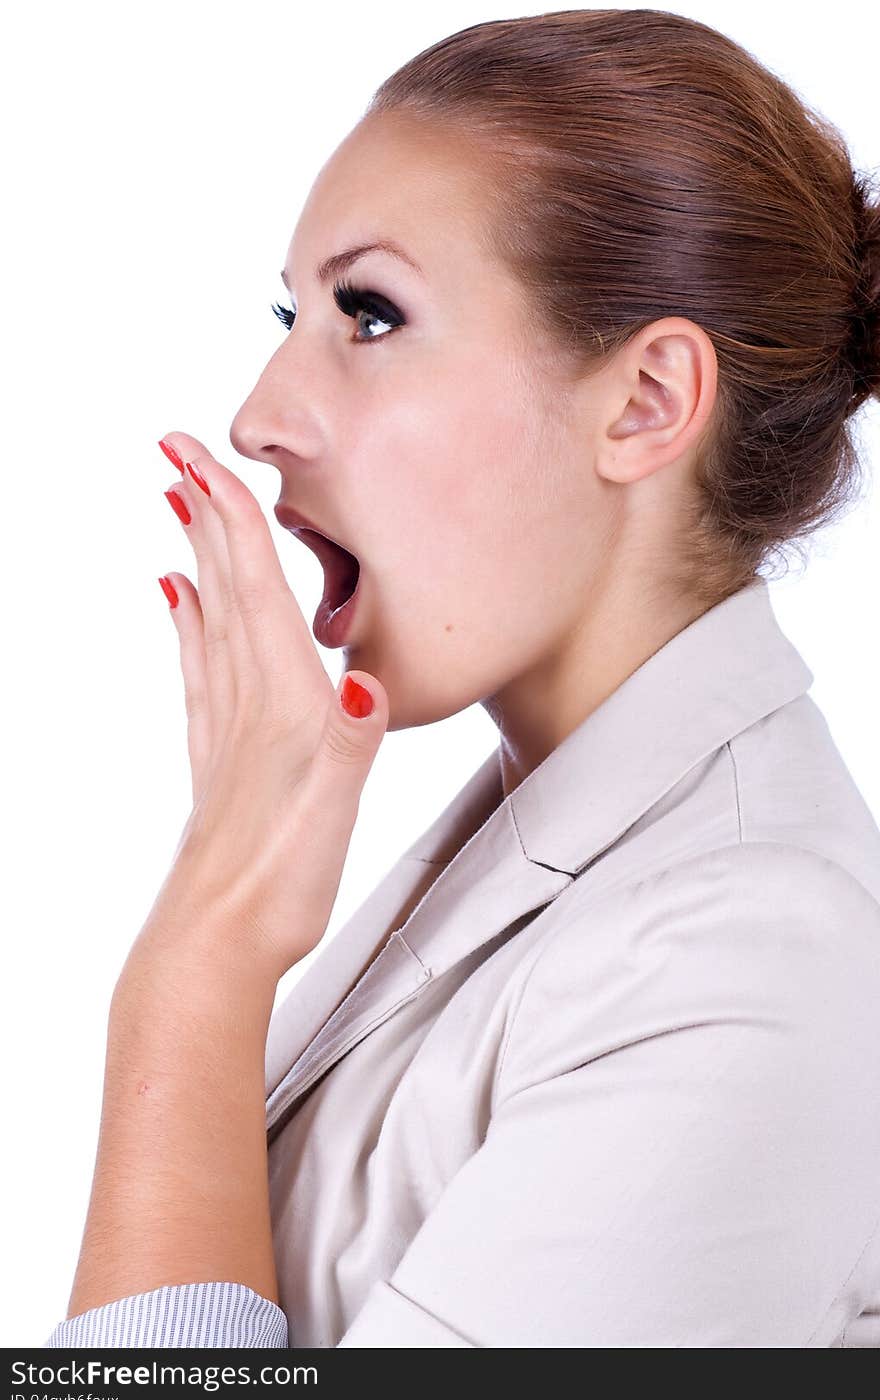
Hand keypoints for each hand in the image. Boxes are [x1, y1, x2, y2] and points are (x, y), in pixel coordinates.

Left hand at [130, 430, 388, 987]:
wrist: (215, 946)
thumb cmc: (276, 883)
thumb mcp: (329, 813)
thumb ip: (349, 744)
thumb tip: (364, 681)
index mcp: (280, 702)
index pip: (251, 588)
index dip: (227, 517)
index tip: (195, 455)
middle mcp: (247, 703)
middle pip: (223, 587)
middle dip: (205, 515)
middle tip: (176, 453)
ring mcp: (228, 731)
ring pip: (209, 621)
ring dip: (198, 558)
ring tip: (179, 509)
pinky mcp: (222, 760)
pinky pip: (202, 670)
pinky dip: (191, 625)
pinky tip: (181, 605)